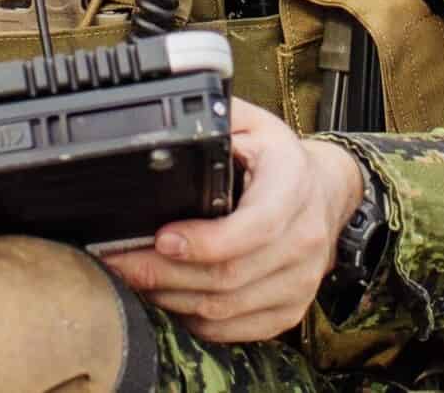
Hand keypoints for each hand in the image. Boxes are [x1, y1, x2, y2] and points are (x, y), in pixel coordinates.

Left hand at [101, 98, 362, 342]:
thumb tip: (167, 114)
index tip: (160, 238)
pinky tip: (167, 299)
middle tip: (118, 262)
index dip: (205, 241)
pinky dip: (194, 320)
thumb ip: (215, 118)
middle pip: (229, 275)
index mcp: (293, 185)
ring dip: (171, 298)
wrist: (325, 193)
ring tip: (131, 278)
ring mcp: (300, 280)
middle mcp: (304, 238)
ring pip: (226, 307)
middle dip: (163, 273)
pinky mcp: (291, 309)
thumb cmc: (277, 158)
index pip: (255, 227)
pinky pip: (235, 329)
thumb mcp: (252, 124)